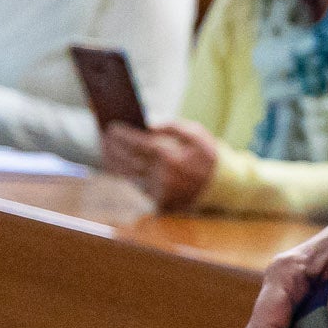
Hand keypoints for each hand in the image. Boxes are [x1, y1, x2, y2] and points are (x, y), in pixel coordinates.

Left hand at [101, 115, 220, 211]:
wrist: (224, 188)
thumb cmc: (209, 156)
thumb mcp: (196, 133)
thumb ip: (171, 127)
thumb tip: (148, 125)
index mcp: (171, 157)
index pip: (137, 143)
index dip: (122, 135)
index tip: (110, 126)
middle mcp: (162, 176)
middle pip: (127, 160)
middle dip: (112, 147)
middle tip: (103, 136)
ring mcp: (160, 192)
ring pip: (128, 175)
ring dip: (114, 161)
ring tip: (106, 148)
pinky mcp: (160, 202)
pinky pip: (137, 186)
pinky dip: (126, 174)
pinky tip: (118, 164)